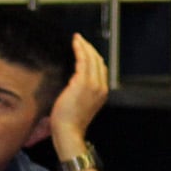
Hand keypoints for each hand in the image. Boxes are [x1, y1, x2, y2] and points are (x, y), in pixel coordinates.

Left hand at [48, 34, 110, 154]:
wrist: (69, 132)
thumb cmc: (70, 123)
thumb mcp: (80, 106)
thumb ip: (81, 93)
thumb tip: (74, 83)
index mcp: (101, 94)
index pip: (101, 70)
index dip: (94, 57)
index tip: (85, 50)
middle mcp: (101, 88)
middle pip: (98, 62)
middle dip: (90, 48)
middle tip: (80, 40)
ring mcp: (93, 85)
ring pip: (91, 59)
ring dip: (84, 46)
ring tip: (77, 38)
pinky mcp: (82, 82)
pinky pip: (83, 60)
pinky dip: (80, 50)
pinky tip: (75, 44)